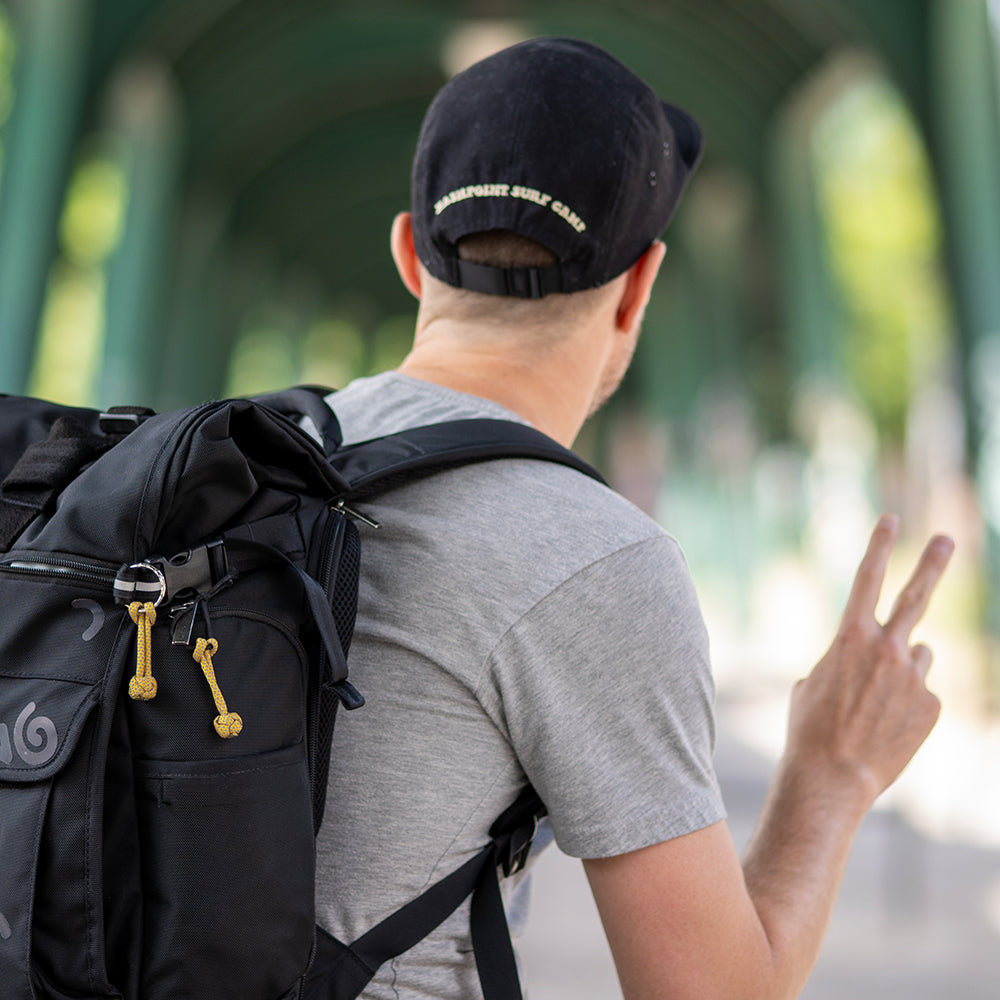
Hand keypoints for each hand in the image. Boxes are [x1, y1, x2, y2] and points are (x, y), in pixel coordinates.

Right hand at [786, 514, 953, 806]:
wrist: (832, 776)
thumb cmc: (810, 727)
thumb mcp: (813, 680)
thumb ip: (850, 657)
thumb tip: (883, 656)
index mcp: (850, 636)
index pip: (867, 578)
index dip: (878, 545)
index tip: (890, 519)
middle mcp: (887, 648)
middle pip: (915, 596)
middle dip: (932, 563)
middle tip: (946, 538)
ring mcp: (914, 677)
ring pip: (918, 656)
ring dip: (902, 669)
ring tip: (876, 704)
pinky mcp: (932, 706)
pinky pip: (923, 692)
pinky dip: (908, 704)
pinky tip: (887, 727)